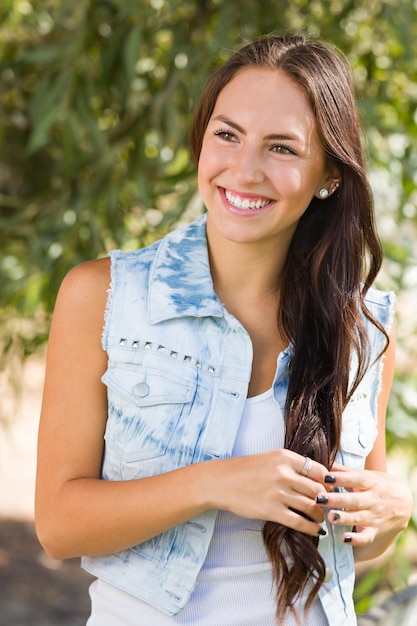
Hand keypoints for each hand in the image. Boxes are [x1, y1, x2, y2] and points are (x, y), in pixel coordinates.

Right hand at [209, 450, 330, 536]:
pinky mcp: (271, 510)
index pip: (318, 470)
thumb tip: (316, 478)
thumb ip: (291, 466)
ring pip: (311, 506)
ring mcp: (277, 492)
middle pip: (318, 489)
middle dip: (326, 500)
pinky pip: (299, 521)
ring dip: (319, 515)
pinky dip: (311, 528)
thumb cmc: (245, 470)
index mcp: (285, 457)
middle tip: (328, 506)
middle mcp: (284, 473)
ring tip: (320, 518)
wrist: (221, 482)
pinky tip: (316, 531)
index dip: (327, 482)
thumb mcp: (270, 459)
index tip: (328, 489)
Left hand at [315, 464, 412, 551]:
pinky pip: (366, 537)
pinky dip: (356, 539)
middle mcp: (373, 500)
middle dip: (337, 500)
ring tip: (329, 517)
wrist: (406, 502)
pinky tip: (344, 538)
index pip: (356, 480)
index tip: (326, 477)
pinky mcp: (375, 531)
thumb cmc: (379, 484)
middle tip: (319, 499)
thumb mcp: (367, 474)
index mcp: (371, 483)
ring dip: (344, 518)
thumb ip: (346, 470)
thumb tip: (326, 462)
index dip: (341, 479)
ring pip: (358, 518)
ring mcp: (375, 516)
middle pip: (354, 500)